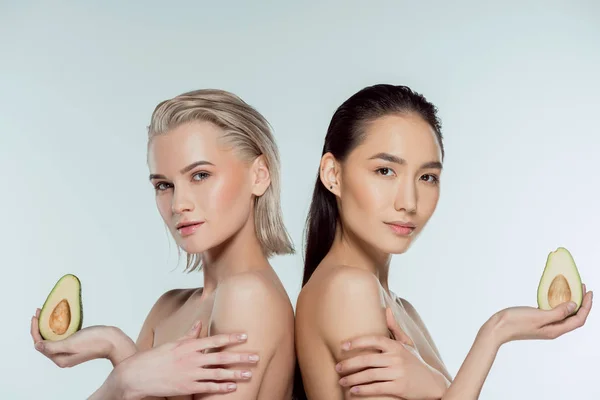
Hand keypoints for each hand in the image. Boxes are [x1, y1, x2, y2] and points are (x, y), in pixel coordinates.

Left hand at [30, 308, 126, 367]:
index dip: (35, 330)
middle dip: (40, 327)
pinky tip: (59, 319)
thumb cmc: (95, 342)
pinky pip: (62, 336)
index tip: (36, 316)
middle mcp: (63, 356)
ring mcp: (70, 351)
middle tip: (39, 311)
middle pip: (45, 341)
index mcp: (60, 359)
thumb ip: (53, 346)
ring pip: (53, 338)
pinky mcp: (77, 344)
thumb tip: (37, 345)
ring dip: (48, 326)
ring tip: (46, 313)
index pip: (40, 344)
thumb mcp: (71, 343)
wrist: (114, 341)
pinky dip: (57, 327)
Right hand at [114, 319, 259, 398]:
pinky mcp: (186, 388)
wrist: (137, 375)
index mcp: (189, 345)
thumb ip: (189, 335)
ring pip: (218, 374)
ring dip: (235, 374)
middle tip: (256, 357)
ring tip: (250, 374)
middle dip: (240, 358)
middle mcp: (192, 358)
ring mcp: (190, 374)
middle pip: (221, 358)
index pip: (215, 340)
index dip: (231, 338)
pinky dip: (221, 388)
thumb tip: (199, 323)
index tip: (245, 337)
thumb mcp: (173, 343)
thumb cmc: (155, 357)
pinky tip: (232, 388)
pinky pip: (208, 388)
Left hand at [335, 307, 445, 398]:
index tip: (343, 346)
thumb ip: (394, 328)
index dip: (357, 342)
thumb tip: (386, 309)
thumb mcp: (406, 344)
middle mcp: (396, 358)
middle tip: (337, 368)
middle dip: (349, 364)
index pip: (374, 340)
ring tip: (341, 381)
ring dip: (352, 379)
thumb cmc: (414, 362)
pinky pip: (377, 388)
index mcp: (396, 346)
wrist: (431, 384)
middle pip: (367, 360)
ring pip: (369, 375)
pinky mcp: (399, 388)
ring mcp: (398, 373)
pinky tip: (353, 390)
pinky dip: (363, 389)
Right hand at [493, 283, 592, 344]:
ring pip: (564, 314)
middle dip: (581, 304)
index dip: (586, 306)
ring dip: (571, 303)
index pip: (578, 319)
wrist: (497, 329)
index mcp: (555, 330)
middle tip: (583, 288)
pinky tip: (555, 296)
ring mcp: (544, 325)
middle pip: (574, 318)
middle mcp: (552, 329)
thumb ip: (558, 312)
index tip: (588, 292)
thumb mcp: (539, 316)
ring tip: (573, 290)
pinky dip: (558, 304)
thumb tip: (573, 306)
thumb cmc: (515, 323)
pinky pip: (553, 312)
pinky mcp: (537, 321)